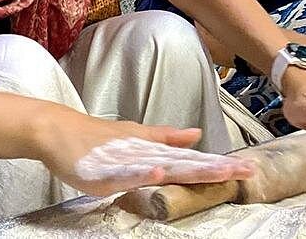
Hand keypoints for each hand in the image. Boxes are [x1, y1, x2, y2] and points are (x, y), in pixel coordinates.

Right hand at [32, 106, 252, 197]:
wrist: (57, 130)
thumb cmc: (96, 138)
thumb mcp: (135, 137)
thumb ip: (165, 138)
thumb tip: (196, 134)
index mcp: (153, 151)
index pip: (192, 161)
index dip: (219, 165)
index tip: (247, 169)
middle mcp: (145, 155)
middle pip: (185, 164)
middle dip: (216, 169)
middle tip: (245, 171)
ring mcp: (125, 162)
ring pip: (163, 168)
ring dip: (190, 169)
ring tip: (217, 171)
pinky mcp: (104, 171)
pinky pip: (126, 175)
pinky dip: (143, 174)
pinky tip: (160, 173)